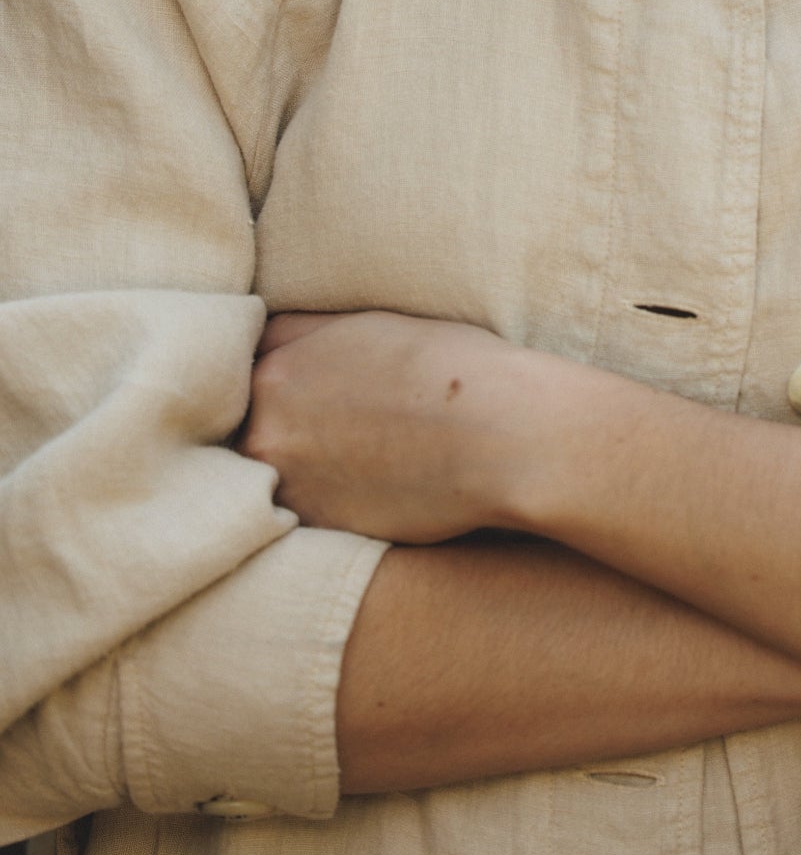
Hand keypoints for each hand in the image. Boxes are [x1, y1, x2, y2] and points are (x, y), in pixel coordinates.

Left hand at [238, 310, 560, 541]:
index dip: (278, 383)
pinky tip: (371, 490)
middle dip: (284, 428)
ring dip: (299, 471)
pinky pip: (304, 516)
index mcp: (274, 371)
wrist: (501, 434)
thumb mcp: (366, 324)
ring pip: (274, 477)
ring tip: (356, 462)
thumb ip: (302, 335)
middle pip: (253, 429)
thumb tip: (263, 341)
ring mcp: (290, 486)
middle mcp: (266, 430)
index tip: (307, 393)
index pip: (245, 376)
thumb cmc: (451, 366)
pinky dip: (327, 505)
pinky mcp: (323, 529)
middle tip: (341, 429)